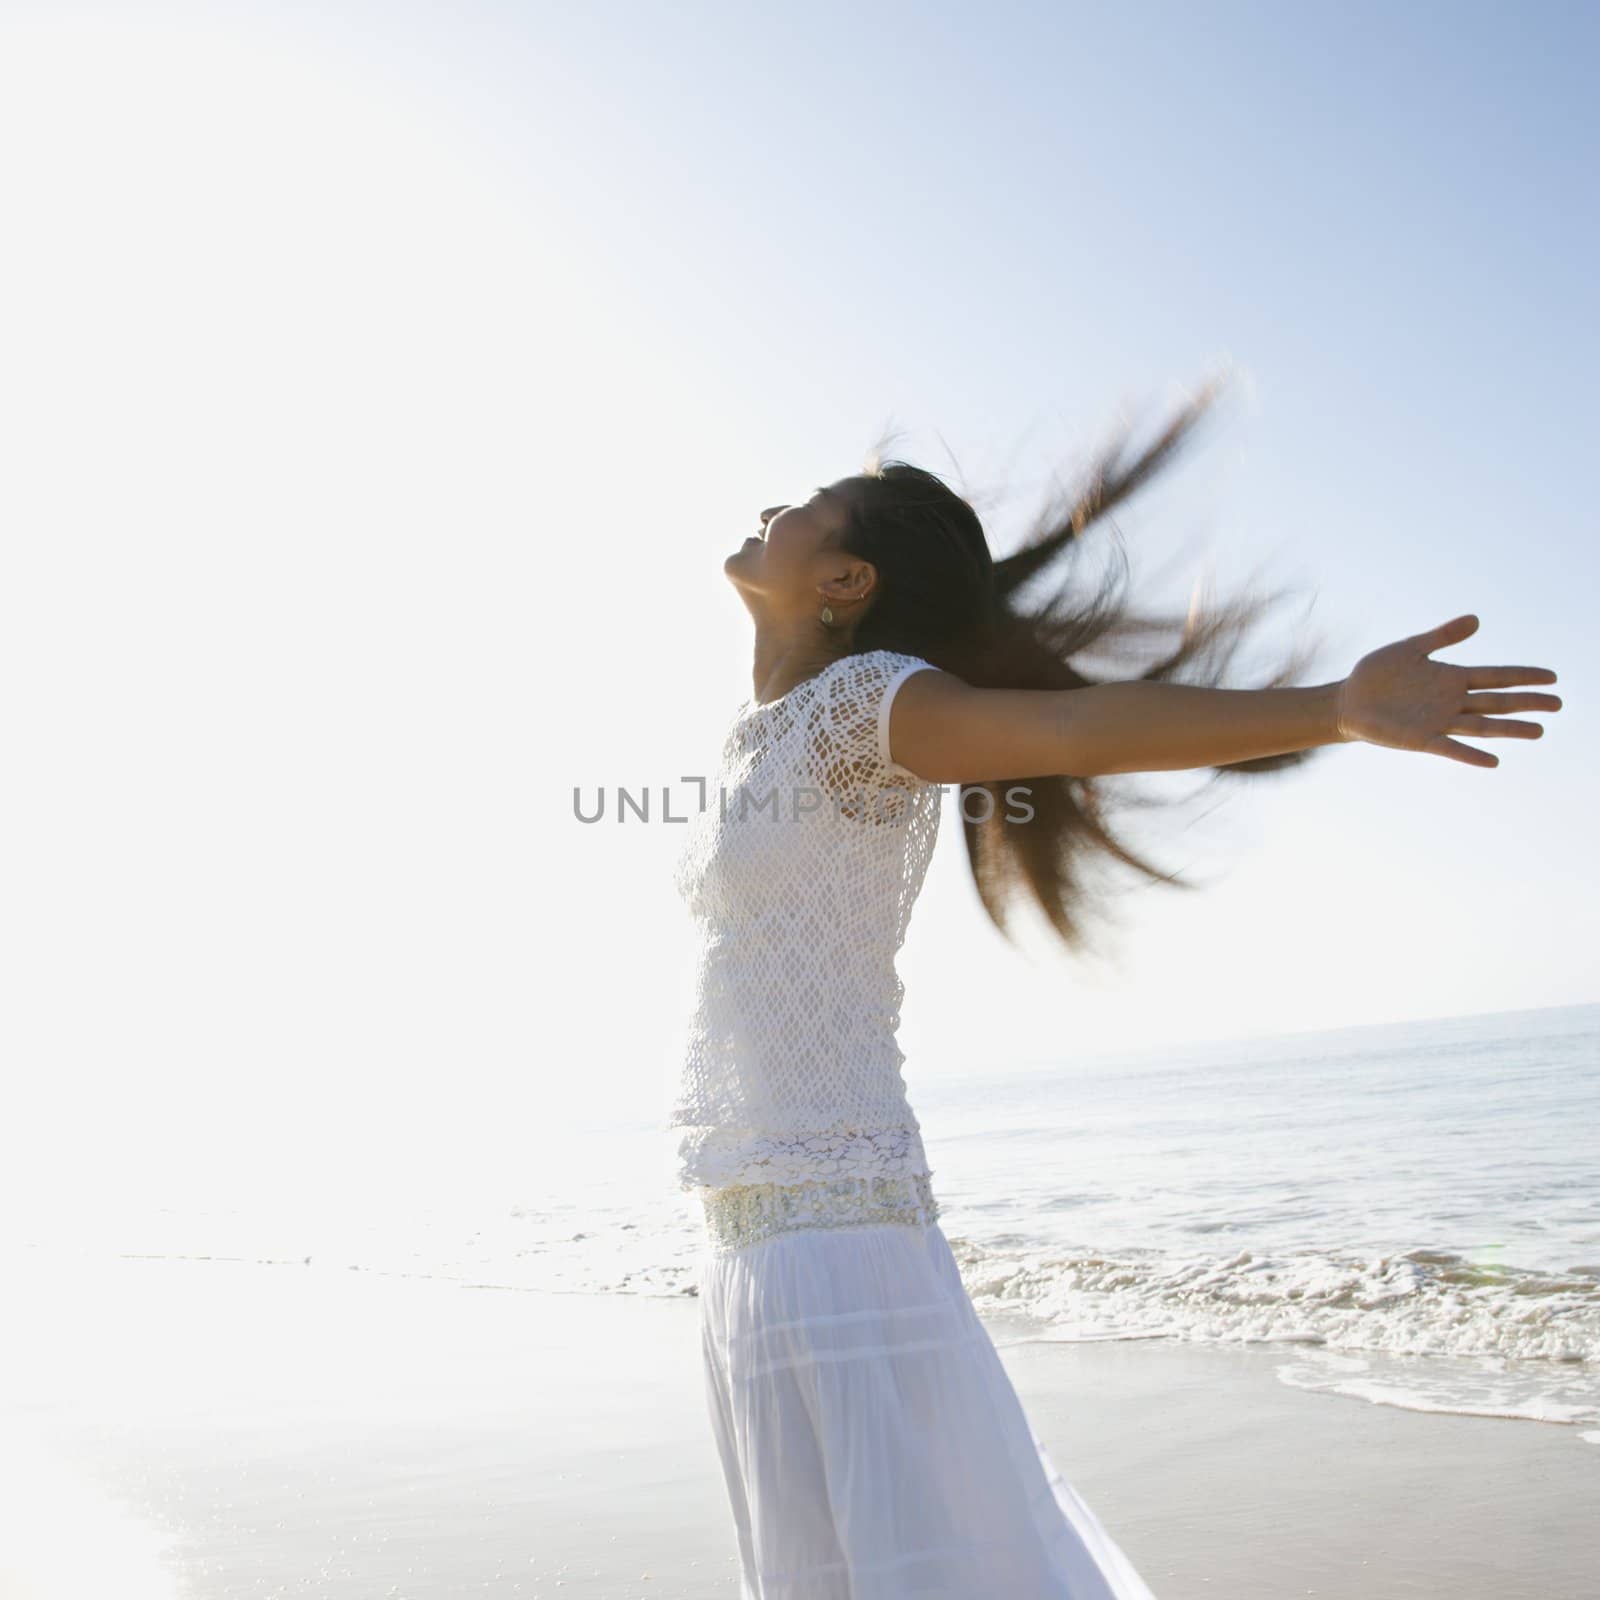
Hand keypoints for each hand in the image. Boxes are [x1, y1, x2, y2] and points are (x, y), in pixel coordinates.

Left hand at [1334, 614, 1561, 767]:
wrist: (1348, 700)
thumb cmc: (1377, 674)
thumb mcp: (1411, 648)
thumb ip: (1442, 636)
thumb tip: (1477, 619)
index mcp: (1452, 678)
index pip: (1496, 676)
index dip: (1523, 676)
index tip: (1552, 676)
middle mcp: (1452, 701)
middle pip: (1497, 701)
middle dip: (1527, 702)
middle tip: (1558, 703)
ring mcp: (1438, 721)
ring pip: (1482, 725)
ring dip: (1509, 729)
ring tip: (1538, 731)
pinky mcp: (1420, 739)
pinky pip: (1450, 748)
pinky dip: (1470, 754)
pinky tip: (1493, 760)